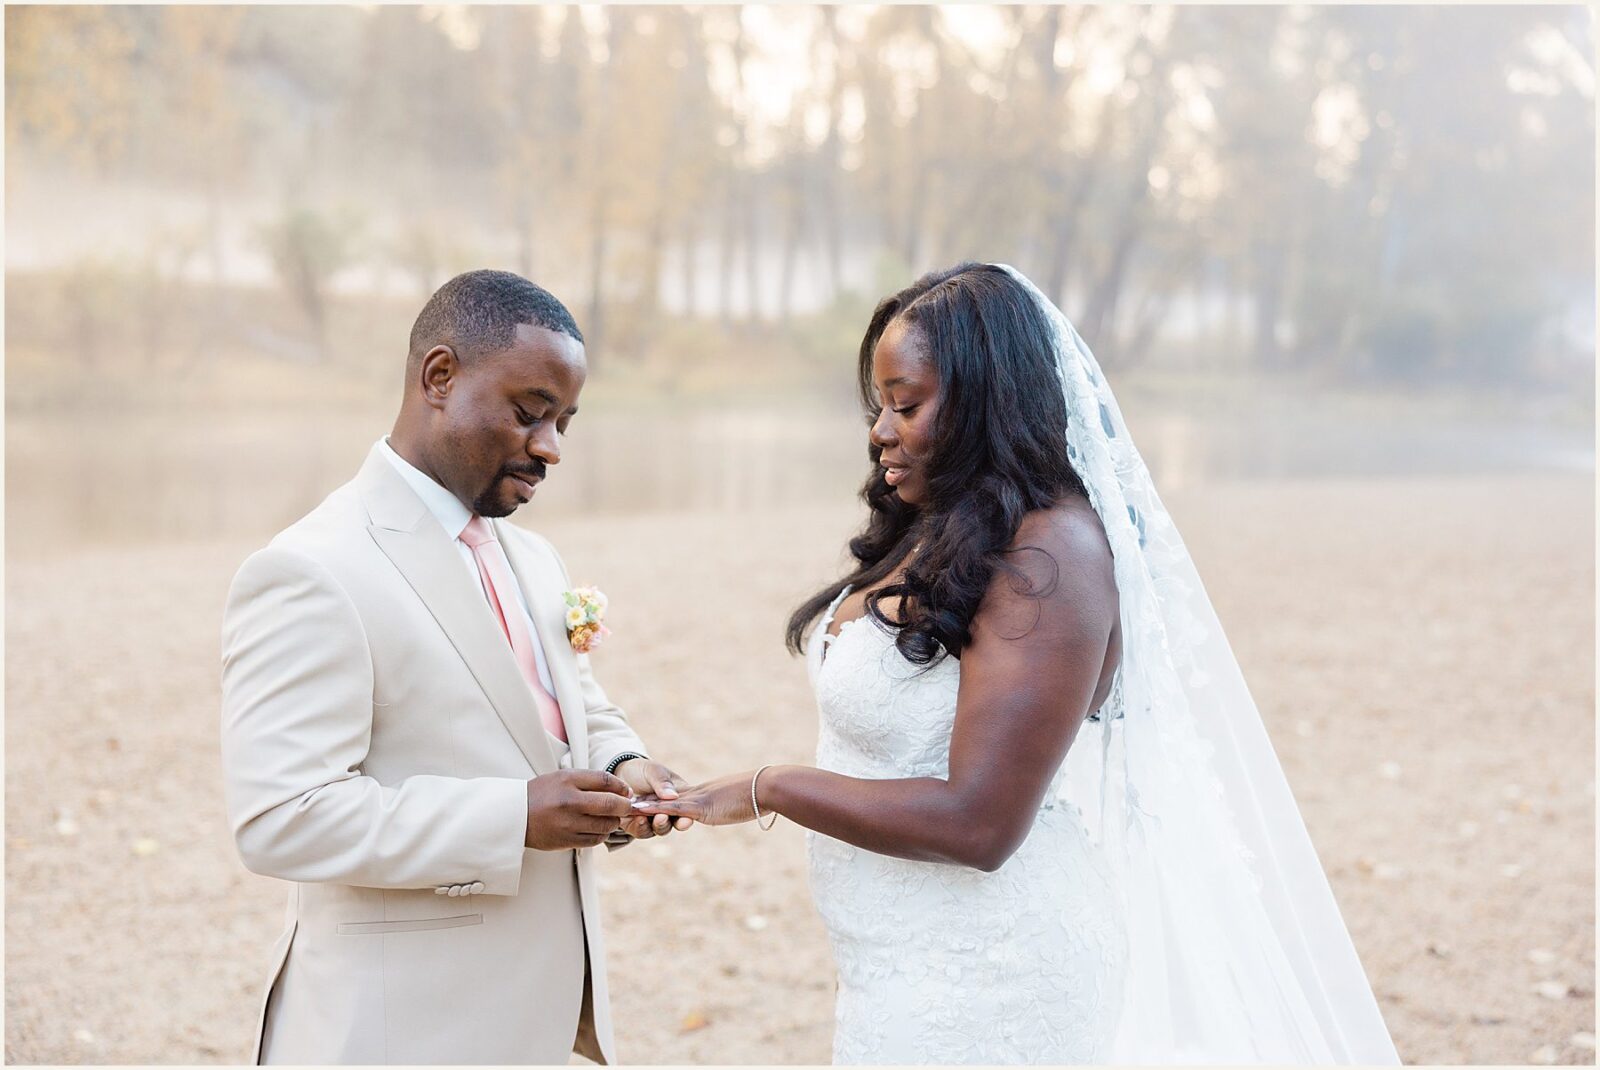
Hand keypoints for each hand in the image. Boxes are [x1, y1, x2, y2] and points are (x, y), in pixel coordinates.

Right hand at [524, 769, 634, 849]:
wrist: (515, 816)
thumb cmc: (541, 795)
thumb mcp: (562, 778)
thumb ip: (589, 781)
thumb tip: (620, 790)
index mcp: (568, 781)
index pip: (605, 780)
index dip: (621, 786)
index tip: (626, 791)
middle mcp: (569, 802)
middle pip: (610, 804)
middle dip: (625, 806)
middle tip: (627, 806)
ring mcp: (568, 823)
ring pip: (606, 824)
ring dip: (613, 821)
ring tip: (609, 817)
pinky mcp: (567, 841)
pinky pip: (595, 839)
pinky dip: (601, 834)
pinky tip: (596, 828)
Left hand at [612, 758, 695, 837]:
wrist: (620, 774)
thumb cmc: (642, 771)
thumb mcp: (653, 771)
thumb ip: (662, 783)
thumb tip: (673, 796)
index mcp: (678, 798)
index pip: (687, 811)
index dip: (687, 819)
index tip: (686, 820)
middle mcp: (668, 812)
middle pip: (673, 824)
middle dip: (668, 823)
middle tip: (661, 817)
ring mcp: (652, 820)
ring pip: (658, 830)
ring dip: (654, 826)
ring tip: (644, 817)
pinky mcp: (636, 825)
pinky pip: (641, 831)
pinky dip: (639, 826)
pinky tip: (636, 817)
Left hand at [630, 771, 769, 826]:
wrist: (766, 787)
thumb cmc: (761, 796)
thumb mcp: (741, 803)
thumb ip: (733, 805)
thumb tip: (738, 809)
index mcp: (706, 796)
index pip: (678, 799)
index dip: (659, 802)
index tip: (641, 803)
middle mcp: (698, 795)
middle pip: (665, 799)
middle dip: (645, 805)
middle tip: (624, 807)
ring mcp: (699, 800)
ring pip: (664, 803)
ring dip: (644, 808)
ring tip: (624, 809)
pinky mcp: (701, 806)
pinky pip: (673, 807)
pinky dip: (656, 809)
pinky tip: (641, 809)